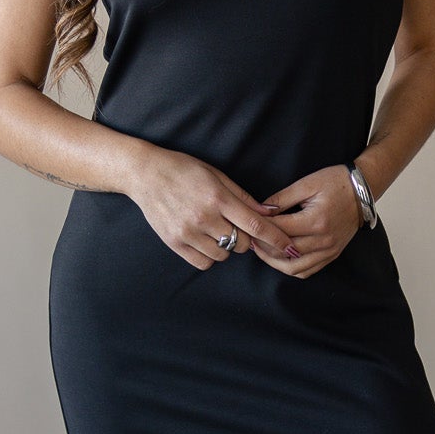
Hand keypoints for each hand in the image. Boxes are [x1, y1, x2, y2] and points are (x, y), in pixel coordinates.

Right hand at [128, 147, 281, 270]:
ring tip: (216, 230)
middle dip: (246, 238)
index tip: (289, 246)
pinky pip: (204, 262)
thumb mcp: (217, 176)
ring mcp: (187, 232)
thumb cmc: (184, 170)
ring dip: (227, 247)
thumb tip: (270, 213)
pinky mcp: (174, 242)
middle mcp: (203, 217)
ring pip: (224, 255)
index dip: (276, 238)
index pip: (255, 225)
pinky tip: (205, 240)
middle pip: (242, 244)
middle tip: (236, 226)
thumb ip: (243, 198)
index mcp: (217, 198)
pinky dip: (210, 256)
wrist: (145, 174)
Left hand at [250, 164, 365, 277]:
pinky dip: (291, 268)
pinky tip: (279, 259)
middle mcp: (323, 240)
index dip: (260, 228)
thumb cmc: (336, 182)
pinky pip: (307, 271)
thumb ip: (281, 199)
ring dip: (273, 262)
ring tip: (260, 250)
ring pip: (294, 267)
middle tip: (247, 238)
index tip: (247, 224)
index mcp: (316, 221)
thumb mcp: (306, 184)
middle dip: (262, 246)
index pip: (279, 230)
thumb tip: (260, 211)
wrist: (363, 190)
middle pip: (284, 251)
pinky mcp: (332, 255)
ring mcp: (329, 250)